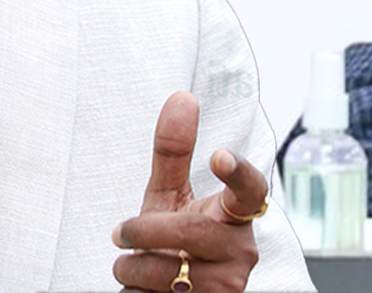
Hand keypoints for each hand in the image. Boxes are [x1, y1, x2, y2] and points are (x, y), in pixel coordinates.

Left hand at [111, 93, 268, 291]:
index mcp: (237, 215)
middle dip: (146, 231)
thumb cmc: (174, 238)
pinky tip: (145, 288)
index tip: (218, 154)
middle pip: (192, 231)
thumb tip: (182, 98)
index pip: (250, 190)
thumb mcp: (169, 196)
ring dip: (134, 268)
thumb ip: (174, 151)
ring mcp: (228, 286)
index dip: (237, 172)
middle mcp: (241, 251)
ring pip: (169, 273)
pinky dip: (137, 291)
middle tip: (121, 233)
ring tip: (135, 266)